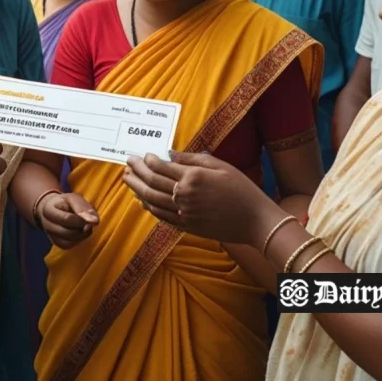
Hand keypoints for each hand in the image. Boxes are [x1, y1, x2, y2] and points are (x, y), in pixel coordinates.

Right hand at [38, 192, 98, 248]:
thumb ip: (84, 208)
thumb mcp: (74, 199)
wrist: (55, 208)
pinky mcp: (55, 242)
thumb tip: (95, 222)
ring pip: (67, 241)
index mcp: (48, 209)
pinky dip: (77, 240)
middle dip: (82, 229)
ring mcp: (49, 234)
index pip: (67, 219)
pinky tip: (80, 232)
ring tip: (84, 227)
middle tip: (88, 223)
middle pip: (67, 232)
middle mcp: (46, 223)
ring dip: (80, 235)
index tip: (94, 221)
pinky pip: (67, 245)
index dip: (82, 221)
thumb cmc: (66, 203)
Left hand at [123, 151, 273, 244]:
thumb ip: (192, 159)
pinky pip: (159, 216)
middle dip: (136, 171)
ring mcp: (183, 213)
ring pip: (150, 200)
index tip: (141, 155)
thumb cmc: (241, 189)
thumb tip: (169, 154)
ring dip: (136, 188)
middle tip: (127, 163)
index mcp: (192, 177)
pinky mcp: (185, 226)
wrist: (254, 220)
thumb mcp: (220, 166)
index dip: (147, 160)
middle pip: (151, 182)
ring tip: (127, 178)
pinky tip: (141, 200)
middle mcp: (184, 195)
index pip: (161, 167)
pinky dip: (147, 207)